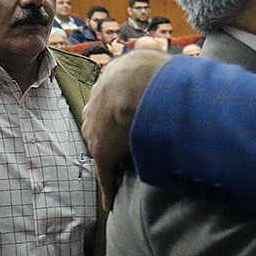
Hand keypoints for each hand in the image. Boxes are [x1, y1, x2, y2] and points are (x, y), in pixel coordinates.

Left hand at [82, 49, 170, 208]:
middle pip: (101, 128)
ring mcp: (98, 133)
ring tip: (124, 176)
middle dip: (111, 138)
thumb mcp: (146, 55)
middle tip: (128, 149)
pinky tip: (110, 204)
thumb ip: (149, 56)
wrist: (137, 84)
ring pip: (104, 151)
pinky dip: (109, 190)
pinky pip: (106, 176)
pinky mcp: (104, 155)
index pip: (107, 106)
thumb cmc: (147, 68)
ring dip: (113, 163)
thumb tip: (159, 50)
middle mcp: (95, 110)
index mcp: (105, 88)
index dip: (119, 115)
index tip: (128, 122)